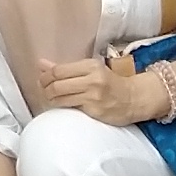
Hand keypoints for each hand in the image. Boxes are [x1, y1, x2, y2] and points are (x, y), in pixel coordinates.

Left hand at [36, 52, 157, 124]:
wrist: (134, 99)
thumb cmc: (110, 83)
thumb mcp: (91, 70)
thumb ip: (66, 68)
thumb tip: (41, 64)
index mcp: (91, 66)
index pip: (59, 70)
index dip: (45, 76)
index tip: (42, 80)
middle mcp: (92, 80)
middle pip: (57, 84)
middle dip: (45, 89)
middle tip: (43, 91)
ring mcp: (94, 97)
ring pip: (61, 98)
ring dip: (50, 100)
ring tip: (49, 99)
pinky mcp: (95, 111)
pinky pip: (70, 108)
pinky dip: (60, 107)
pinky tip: (59, 106)